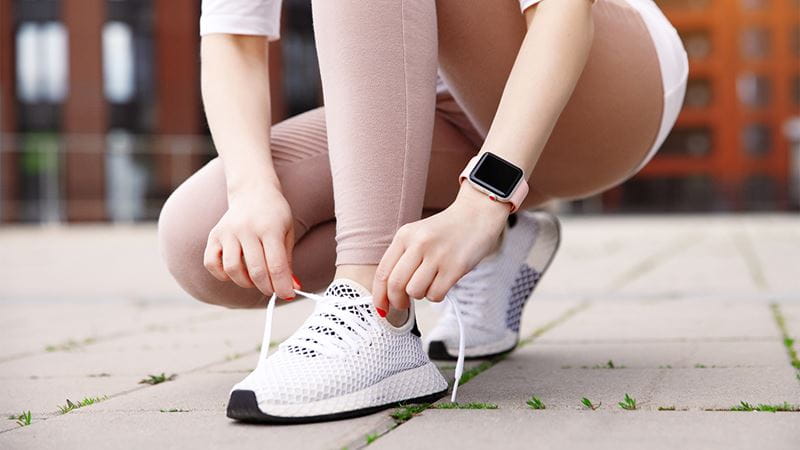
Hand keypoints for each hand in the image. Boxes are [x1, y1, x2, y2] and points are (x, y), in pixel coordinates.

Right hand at [203, 183, 298, 298]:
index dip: (282, 285)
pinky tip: (235, 272)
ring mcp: (227, 231)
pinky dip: (222, 274)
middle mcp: (246, 229)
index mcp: (270, 227)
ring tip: (255, 280)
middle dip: (267, 287)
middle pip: (255, 270)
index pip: (276, 265)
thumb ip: (287, 261)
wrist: (253, 191)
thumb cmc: (274, 215)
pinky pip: (212, 263)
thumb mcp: (287, 233)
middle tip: (272, 290)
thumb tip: (292, 288)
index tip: (288, 295)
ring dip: (245, 283)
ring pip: (232, 269)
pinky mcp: (214, 235)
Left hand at [372, 184, 509, 311]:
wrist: (478, 215)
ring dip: (420, 295)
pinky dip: (436, 295)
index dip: (378, 296)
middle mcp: (418, 244)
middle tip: (403, 304)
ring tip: (429, 283)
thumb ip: (402, 258)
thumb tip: (388, 293)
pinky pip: (435, 294)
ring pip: (415, 291)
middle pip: (395, 285)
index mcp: (404, 235)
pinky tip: (442, 283)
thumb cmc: (446, 230)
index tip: (381, 309)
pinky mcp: (455, 267)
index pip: (383, 272)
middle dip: (396, 301)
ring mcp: (437, 255)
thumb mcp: (418, 235)